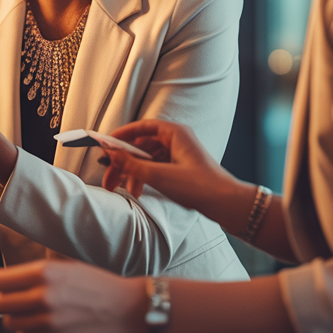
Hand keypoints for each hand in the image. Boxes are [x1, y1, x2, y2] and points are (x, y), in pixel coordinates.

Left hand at [0, 259, 146, 332]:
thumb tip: (9, 278)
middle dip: (4, 301)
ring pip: (10, 323)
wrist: (124, 308)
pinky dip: (28, 332)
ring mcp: (48, 320)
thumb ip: (36, 272)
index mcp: (44, 271)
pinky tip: (41, 325)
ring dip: (16, 318)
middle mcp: (42, 294)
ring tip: (29, 313)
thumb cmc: (96, 284)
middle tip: (14, 300)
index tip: (2, 284)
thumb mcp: (65, 265)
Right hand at [102, 120, 235, 219]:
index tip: (105, 144)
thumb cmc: (200, 186)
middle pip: (142, 146)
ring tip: (121, 189)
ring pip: (147, 159)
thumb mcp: (160, 176)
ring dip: (132, 173)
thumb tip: (111, 154)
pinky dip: (144, 178)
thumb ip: (132, 165)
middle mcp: (176, 140)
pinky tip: (137, 191)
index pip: (142, 127)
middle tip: (108, 177)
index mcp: (174, 133)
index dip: (122, 135)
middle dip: (123, 162)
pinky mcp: (181, 169)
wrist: (227, 205)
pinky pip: (156, 168)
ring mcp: (179, 155)